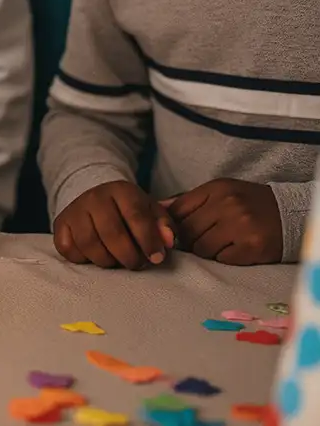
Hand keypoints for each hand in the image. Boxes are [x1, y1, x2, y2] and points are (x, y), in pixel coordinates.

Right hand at [53, 180, 174, 269]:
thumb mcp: (152, 212)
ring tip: (118, 261)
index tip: (157, 258)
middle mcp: (94, 197)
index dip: (148, 240)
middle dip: (129, 256)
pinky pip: (69, 249)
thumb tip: (168, 242)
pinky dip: (83, 259)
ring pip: (89, 244)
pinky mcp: (60, 224)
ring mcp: (74, 210)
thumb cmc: (131, 212)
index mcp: (121, 190)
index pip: (136, 216)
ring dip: (107, 260)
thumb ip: (165, 226)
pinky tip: (96, 256)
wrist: (98, 200)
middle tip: (137, 264)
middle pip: (111, 233)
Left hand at [164, 179, 282, 264]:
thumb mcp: (221, 192)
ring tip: (220, 244)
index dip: (174, 225)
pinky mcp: (251, 247)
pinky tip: (234, 250)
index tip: (178, 231)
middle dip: (190, 240)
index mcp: (216, 189)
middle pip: (187, 232)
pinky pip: (221, 260)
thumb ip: (190, 200)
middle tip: (203, 239)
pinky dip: (224, 258)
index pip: (178, 210)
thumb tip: (158, 207)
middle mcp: (227, 205)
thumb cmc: (249, 203)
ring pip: (201, 248)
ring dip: (206, 250)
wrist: (290, 214)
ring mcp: (240, 226)